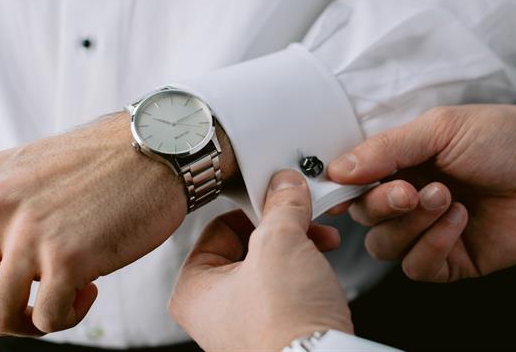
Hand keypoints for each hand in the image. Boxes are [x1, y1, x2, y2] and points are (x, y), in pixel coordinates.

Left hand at [0, 112, 238, 335]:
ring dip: (28, 322)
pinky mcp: (68, 257)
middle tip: (30, 307)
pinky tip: (90, 292)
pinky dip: (65, 318)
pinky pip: (46, 317)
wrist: (159, 147)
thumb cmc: (105, 161)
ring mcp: (28, 231)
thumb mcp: (29, 169)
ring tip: (62, 302)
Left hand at [169, 170, 352, 351]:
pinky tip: (323, 268)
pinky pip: (288, 287)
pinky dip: (307, 272)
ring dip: (300, 248)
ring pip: (273, 264)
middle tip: (305, 220)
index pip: (220, 226)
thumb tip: (285, 185)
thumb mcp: (280, 243)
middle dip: (284, 229)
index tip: (279, 198)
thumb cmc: (282, 324)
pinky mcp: (277, 330)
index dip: (254, 209)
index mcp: (193, 289)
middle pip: (249, 244)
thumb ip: (282, 205)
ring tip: (321, 243)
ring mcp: (246, 323)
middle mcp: (214, 310)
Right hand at [328, 105, 515, 282]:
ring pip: (386, 247)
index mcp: (401, 164)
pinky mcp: (454, 260)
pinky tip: (459, 220)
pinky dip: (432, 245)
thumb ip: (387, 149)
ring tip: (445, 197)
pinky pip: (419, 268)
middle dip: (382, 206)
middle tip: (412, 190)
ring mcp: (430, 231)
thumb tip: (337, 169)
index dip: (342, 189)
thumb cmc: (503, 136)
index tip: (341, 186)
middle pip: (365, 219)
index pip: (354, 184)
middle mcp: (409, 199)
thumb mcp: (440, 129)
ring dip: (410, 225)